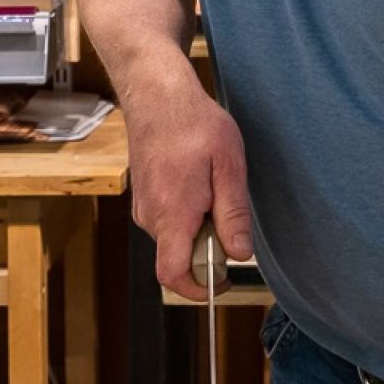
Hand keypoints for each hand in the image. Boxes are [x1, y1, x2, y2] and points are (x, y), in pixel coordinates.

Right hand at [124, 81, 253, 300]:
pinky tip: (197, 182)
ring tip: (211, 186)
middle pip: (179, 257)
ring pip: (175, 238)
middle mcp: (151, 216)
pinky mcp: (143, 198)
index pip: (173, 274)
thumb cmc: (193, 123)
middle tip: (226, 209)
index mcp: (173, 213)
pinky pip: (167, 221)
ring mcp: (143, 207)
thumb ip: (233, 214)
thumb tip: (240, 254)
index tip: (220, 284)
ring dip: (198, 227)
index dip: (197, 289)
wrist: (156, 95)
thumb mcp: (228, 167)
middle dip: (207, 248)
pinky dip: (186, 214)